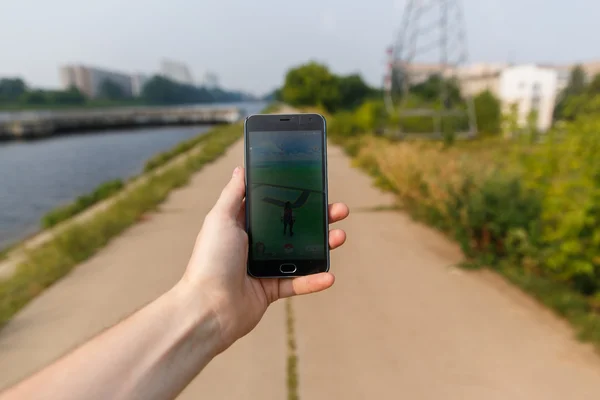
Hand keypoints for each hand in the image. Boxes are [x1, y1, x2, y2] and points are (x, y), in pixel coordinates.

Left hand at [180, 166, 348, 353]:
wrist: (207, 307)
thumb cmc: (210, 260)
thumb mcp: (220, 219)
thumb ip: (233, 194)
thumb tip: (241, 169)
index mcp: (242, 225)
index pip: (273, 206)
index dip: (294, 197)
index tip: (314, 188)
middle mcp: (254, 244)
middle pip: (292, 228)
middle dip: (318, 219)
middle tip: (338, 210)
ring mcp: (263, 267)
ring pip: (300, 253)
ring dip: (323, 246)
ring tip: (340, 236)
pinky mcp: (270, 290)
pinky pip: (297, 283)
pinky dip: (314, 281)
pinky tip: (330, 276)